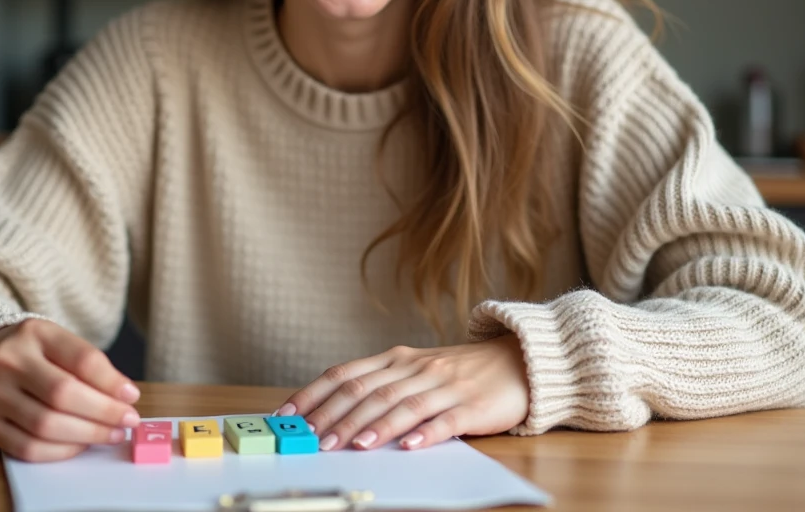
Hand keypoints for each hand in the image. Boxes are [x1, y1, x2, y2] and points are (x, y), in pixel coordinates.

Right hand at [0, 318, 140, 461]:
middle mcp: (8, 360)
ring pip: (46, 425)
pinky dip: (60, 451)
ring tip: (111, 435)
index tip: (132, 396)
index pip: (81, 359)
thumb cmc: (26, 353)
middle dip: (104, 413)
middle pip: (64, 394)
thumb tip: (123, 395)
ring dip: (87, 435)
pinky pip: (27, 447)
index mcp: (33, 332)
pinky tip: (80, 445)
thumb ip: (86, 363)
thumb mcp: (53, 342)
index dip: (111, 382)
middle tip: (128, 421)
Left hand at [277, 335, 528, 451]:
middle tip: (315, 440)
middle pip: (369, 391)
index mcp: (395, 360)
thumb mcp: (413, 371)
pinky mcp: (472, 405)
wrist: (516, 361)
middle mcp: (415, 368)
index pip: (346, 375)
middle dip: (338, 416)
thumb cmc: (457, 372)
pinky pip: (446, 419)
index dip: (314, 394)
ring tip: (352, 445)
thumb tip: (329, 413)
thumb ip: (378, 387)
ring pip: (402, 404)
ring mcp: (444, 385)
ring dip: (375, 426)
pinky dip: (426, 432)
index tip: (288, 416)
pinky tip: (409, 446)